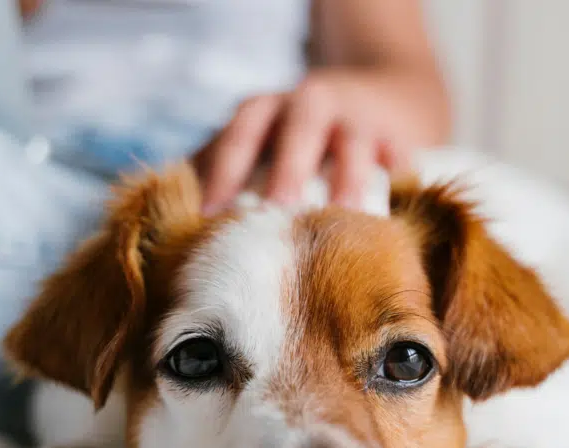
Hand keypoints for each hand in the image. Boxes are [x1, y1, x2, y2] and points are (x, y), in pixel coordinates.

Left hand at [194, 69, 435, 214]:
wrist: (376, 99)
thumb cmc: (294, 139)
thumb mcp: (255, 143)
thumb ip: (219, 172)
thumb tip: (168, 225)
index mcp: (266, 109)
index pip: (239, 135)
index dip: (224, 172)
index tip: (210, 215)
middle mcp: (311, 104)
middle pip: (298, 131)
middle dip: (287, 171)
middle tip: (277, 212)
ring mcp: (358, 118)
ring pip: (353, 142)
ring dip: (348, 178)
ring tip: (344, 216)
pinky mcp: (398, 135)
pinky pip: (401, 156)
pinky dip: (399, 177)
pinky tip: (396, 208)